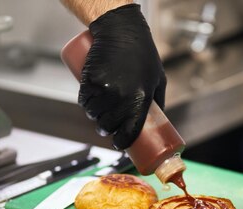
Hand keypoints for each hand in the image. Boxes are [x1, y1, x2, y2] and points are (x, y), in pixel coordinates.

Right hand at [78, 4, 165, 149]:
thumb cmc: (143, 55)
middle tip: (108, 127)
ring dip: (94, 118)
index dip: (122, 142)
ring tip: (99, 114)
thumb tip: (159, 121)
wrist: (121, 31)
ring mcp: (104, 89)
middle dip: (106, 130)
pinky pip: (84, 100)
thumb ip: (158, 100)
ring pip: (94, 114)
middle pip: (108, 125)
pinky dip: (85, 105)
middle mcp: (122, 97)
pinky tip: (89, 106)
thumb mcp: (158, 79)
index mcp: (141, 100)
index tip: (119, 143)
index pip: (129, 131)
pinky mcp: (90, 80)